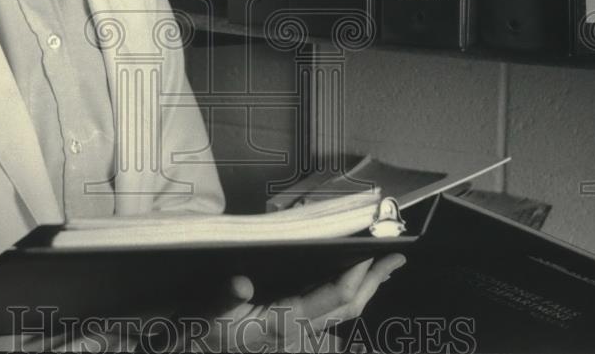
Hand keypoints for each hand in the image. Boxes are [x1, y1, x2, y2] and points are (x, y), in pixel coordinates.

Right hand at [185, 253, 405, 352]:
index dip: (356, 274)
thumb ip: (223, 298)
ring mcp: (299, 336)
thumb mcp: (207, 312)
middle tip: (396, 257)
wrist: (198, 350)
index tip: (371, 251)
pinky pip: (331, 317)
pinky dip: (349, 297)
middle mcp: (299, 332)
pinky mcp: (295, 334)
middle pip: (350, 307)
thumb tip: (241, 284)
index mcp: (284, 323)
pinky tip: (354, 285)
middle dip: (374, 281)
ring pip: (345, 315)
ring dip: (367, 290)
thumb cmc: (204, 329)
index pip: (334, 298)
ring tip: (384, 267)